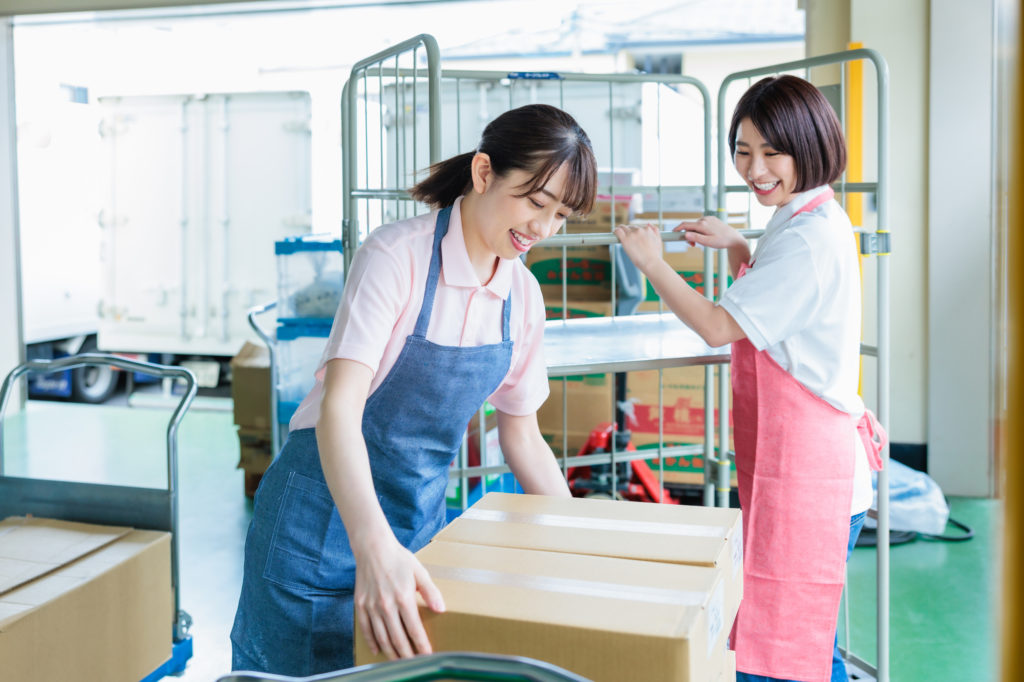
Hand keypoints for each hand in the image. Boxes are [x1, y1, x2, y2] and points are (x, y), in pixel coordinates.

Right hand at [353, 536, 444, 659]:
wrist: (373, 548)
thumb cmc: (399, 559)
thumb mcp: (420, 572)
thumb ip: (431, 592)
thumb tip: (441, 609)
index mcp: (403, 598)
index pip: (414, 629)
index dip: (421, 645)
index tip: (428, 656)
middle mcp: (386, 605)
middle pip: (398, 638)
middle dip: (407, 655)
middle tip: (414, 665)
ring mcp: (372, 606)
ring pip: (382, 637)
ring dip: (391, 653)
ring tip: (399, 662)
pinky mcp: (360, 605)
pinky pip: (366, 629)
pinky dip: (372, 642)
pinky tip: (377, 650)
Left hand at [613, 222, 663, 272]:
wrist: (651, 263)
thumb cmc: (655, 255)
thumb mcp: (658, 240)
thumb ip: (655, 231)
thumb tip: (648, 223)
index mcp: (647, 229)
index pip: (638, 227)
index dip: (634, 231)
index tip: (631, 235)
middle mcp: (639, 230)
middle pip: (630, 227)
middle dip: (627, 231)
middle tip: (624, 236)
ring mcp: (632, 234)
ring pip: (623, 228)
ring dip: (620, 230)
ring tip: (617, 233)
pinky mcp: (625, 240)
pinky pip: (618, 231)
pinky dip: (615, 231)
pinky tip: (613, 233)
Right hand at [673, 216, 742, 250]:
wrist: (733, 238)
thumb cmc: (722, 241)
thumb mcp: (708, 242)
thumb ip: (696, 238)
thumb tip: (685, 234)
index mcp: (702, 225)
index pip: (685, 225)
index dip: (677, 229)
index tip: (672, 233)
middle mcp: (704, 219)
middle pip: (690, 227)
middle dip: (689, 235)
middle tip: (693, 245)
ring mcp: (708, 218)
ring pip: (696, 226)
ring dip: (695, 234)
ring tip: (703, 241)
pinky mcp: (711, 219)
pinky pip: (702, 224)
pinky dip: (700, 230)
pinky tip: (707, 236)